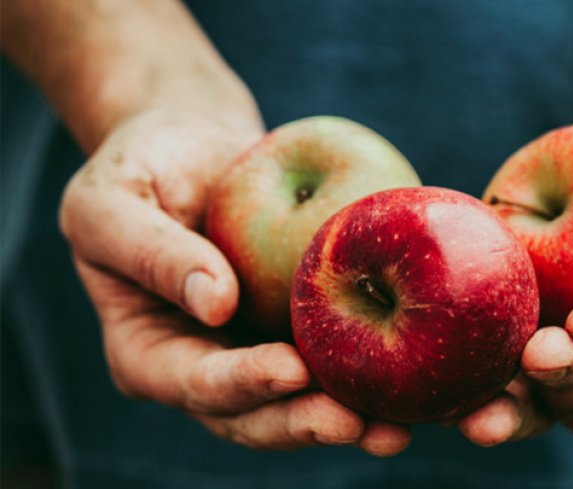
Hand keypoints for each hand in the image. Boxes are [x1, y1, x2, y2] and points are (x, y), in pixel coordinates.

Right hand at [59, 109, 410, 455]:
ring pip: (304, 401)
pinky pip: (338, 356)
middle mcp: (208, 366)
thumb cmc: (140, 169)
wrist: (194, 148)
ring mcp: (257, 352)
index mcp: (150, 353)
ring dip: (351, 419)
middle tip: (359, 424)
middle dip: (306, 423)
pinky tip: (417, 378)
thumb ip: (151, 252)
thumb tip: (215, 304)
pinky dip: (374, 374)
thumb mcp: (111, 201)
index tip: (290, 369)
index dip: (242, 383)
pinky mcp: (302, 329)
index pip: (195, 382)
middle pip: (257, 414)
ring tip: (398, 428)